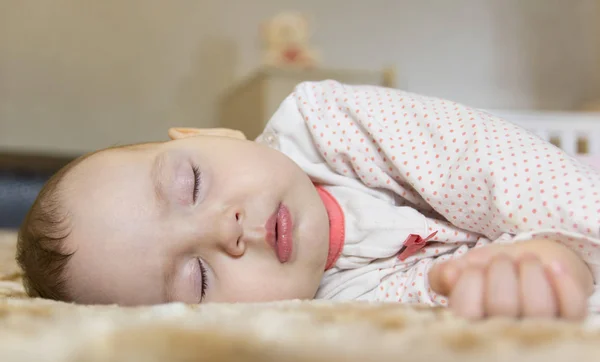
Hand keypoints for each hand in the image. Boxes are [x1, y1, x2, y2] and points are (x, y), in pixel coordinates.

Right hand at [428, 242, 589, 319]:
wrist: (530, 264)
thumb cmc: (491, 270)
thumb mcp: (462, 269)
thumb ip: (444, 274)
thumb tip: (450, 275)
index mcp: (473, 327)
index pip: (467, 312)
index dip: (469, 281)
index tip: (472, 267)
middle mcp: (506, 336)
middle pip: (503, 306)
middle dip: (500, 270)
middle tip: (501, 261)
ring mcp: (540, 332)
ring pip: (538, 307)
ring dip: (529, 271)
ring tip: (525, 261)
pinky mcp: (568, 322)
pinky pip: (570, 307)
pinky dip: (561, 281)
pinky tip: (551, 268)